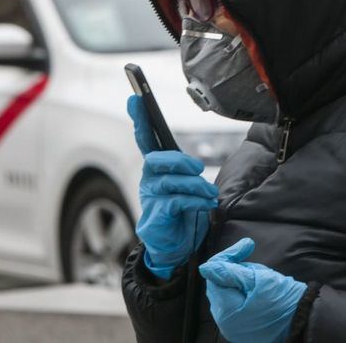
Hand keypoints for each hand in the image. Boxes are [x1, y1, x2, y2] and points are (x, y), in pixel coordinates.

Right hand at [128, 95, 217, 278]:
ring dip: (195, 186)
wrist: (177, 247)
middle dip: (178, 160)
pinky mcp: (156, 215)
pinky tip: (204, 205)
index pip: (145, 138)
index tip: (134, 98)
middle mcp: (149, 179)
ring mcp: (150, 197)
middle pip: (156, 158)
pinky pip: (175, 201)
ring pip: (169, 181)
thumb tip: (196, 167)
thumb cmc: (183, 213)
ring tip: (210, 195)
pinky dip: (194, 201)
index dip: (140, 119)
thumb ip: (186, 173)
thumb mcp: (187, 187)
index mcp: (157, 168)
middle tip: (198, 168)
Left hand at [199, 238, 306, 342]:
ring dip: (242, 281)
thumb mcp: (257, 279)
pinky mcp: (244, 329)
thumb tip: (205, 267)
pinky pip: (237, 305)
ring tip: (262, 278)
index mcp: (226, 311)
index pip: (215, 276)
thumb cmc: (284, 300)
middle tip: (256, 264)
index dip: (228, 258)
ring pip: (229, 294)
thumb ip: (229, 272)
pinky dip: (246, 293)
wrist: (306, 321)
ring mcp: (234, 328)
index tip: (247, 245)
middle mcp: (225, 323)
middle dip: (235, 270)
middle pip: (220, 286)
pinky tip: (261, 290)